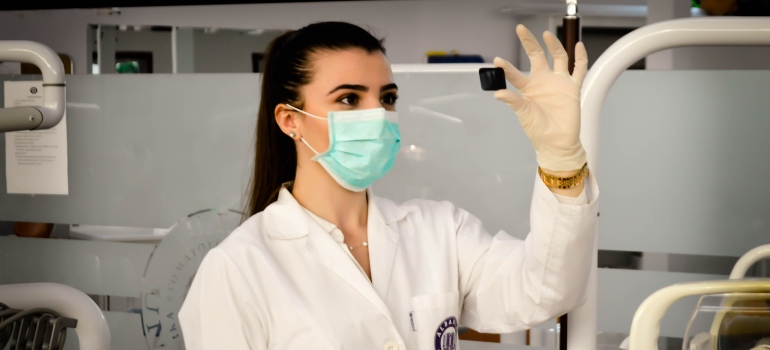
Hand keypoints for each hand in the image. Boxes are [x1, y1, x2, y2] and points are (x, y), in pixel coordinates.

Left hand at [494, 24, 587, 171]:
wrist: (557, 143)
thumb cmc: (538, 130)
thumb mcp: (524, 114)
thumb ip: (513, 101)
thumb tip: (498, 93)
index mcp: (528, 88)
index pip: (515, 73)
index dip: (507, 67)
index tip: (497, 61)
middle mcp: (543, 81)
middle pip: (536, 56)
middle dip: (529, 42)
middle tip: (520, 29)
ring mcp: (558, 82)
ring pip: (558, 57)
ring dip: (553, 45)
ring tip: (546, 35)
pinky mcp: (573, 88)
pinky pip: (578, 69)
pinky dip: (580, 57)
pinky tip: (578, 45)